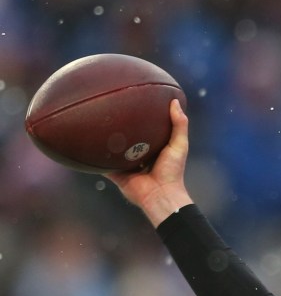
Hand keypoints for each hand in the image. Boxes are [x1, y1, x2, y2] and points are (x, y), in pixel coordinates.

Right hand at [106, 99, 193, 226]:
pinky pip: (102, 163)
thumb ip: (179, 125)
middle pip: (127, 138)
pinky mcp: (114, 172)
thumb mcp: (179, 145)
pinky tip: (86, 141)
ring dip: (106, 140)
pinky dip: (95, 155)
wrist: (159, 194)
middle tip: (110, 109)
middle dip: (120, 127)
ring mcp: (125, 164)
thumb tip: (174, 101)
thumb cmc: (171, 170)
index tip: (133, 101)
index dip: (141, 117)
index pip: (145, 129)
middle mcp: (138, 154)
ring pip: (113, 149)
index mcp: (153, 148)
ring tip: (95, 121)